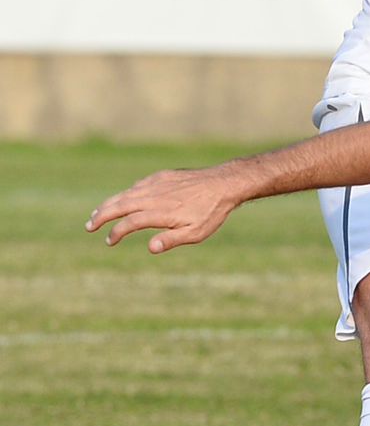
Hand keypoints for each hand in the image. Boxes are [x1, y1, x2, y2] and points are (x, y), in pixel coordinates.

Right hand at [87, 168, 242, 252]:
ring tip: (97, 213)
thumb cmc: (211, 212)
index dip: (116, 232)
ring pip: (125, 194)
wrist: (224, 183)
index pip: (129, 223)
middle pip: (119, 205)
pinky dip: (125, 193)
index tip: (109, 241)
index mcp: (160, 212)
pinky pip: (138, 185)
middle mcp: (154, 196)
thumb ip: (172, 240)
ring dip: (109, 204)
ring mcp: (156, 184)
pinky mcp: (162, 176)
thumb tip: (150, 248)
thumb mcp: (196, 232)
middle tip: (89, 226)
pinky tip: (122, 200)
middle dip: (101, 216)